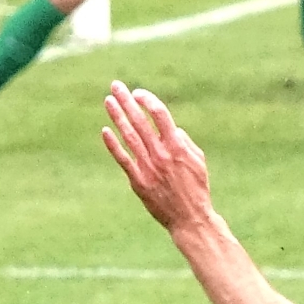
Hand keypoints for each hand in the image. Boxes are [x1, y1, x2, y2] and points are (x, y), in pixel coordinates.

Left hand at [101, 82, 214, 232]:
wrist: (190, 218)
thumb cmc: (197, 189)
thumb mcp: (198, 161)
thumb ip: (185, 142)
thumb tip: (172, 128)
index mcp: (177, 146)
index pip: (159, 114)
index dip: (147, 100)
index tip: (138, 93)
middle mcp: (161, 154)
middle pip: (140, 121)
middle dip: (126, 101)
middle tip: (115, 85)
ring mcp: (148, 167)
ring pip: (128, 136)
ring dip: (117, 116)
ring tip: (108, 101)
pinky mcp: (138, 181)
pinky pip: (122, 159)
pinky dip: (113, 144)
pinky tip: (105, 131)